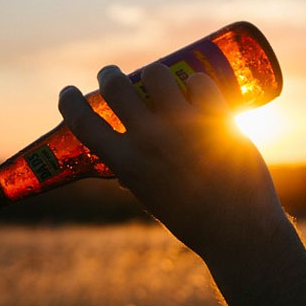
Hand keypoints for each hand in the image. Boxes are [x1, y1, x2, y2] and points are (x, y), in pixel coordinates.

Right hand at [58, 63, 288, 258]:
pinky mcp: (216, 120)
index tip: (68, 92)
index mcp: (126, 164)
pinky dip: (197, 82)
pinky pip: (200, 82)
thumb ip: (136, 177)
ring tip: (161, 82)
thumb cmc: (192, 220)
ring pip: (157, 75)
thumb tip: (123, 169)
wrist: (238, 231)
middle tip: (112, 76)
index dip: (69, 101)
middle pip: (116, 87)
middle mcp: (150, 141)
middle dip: (109, 75)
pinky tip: (198, 90)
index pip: (83, 122)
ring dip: (155, 74)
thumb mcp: (151, 198)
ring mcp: (183, 127)